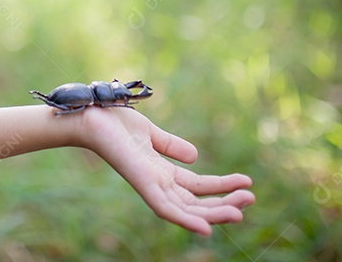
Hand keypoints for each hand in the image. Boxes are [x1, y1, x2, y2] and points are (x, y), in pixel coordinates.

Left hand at [78, 106, 254, 235]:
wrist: (90, 114)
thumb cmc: (115, 123)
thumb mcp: (152, 134)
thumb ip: (172, 146)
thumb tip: (196, 157)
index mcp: (161, 172)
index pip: (197, 188)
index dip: (222, 188)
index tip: (247, 183)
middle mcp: (156, 182)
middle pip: (196, 201)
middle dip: (224, 202)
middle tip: (251, 198)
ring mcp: (149, 184)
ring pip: (186, 209)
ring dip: (213, 213)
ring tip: (240, 211)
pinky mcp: (141, 183)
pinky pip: (164, 208)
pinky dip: (185, 220)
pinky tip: (207, 228)